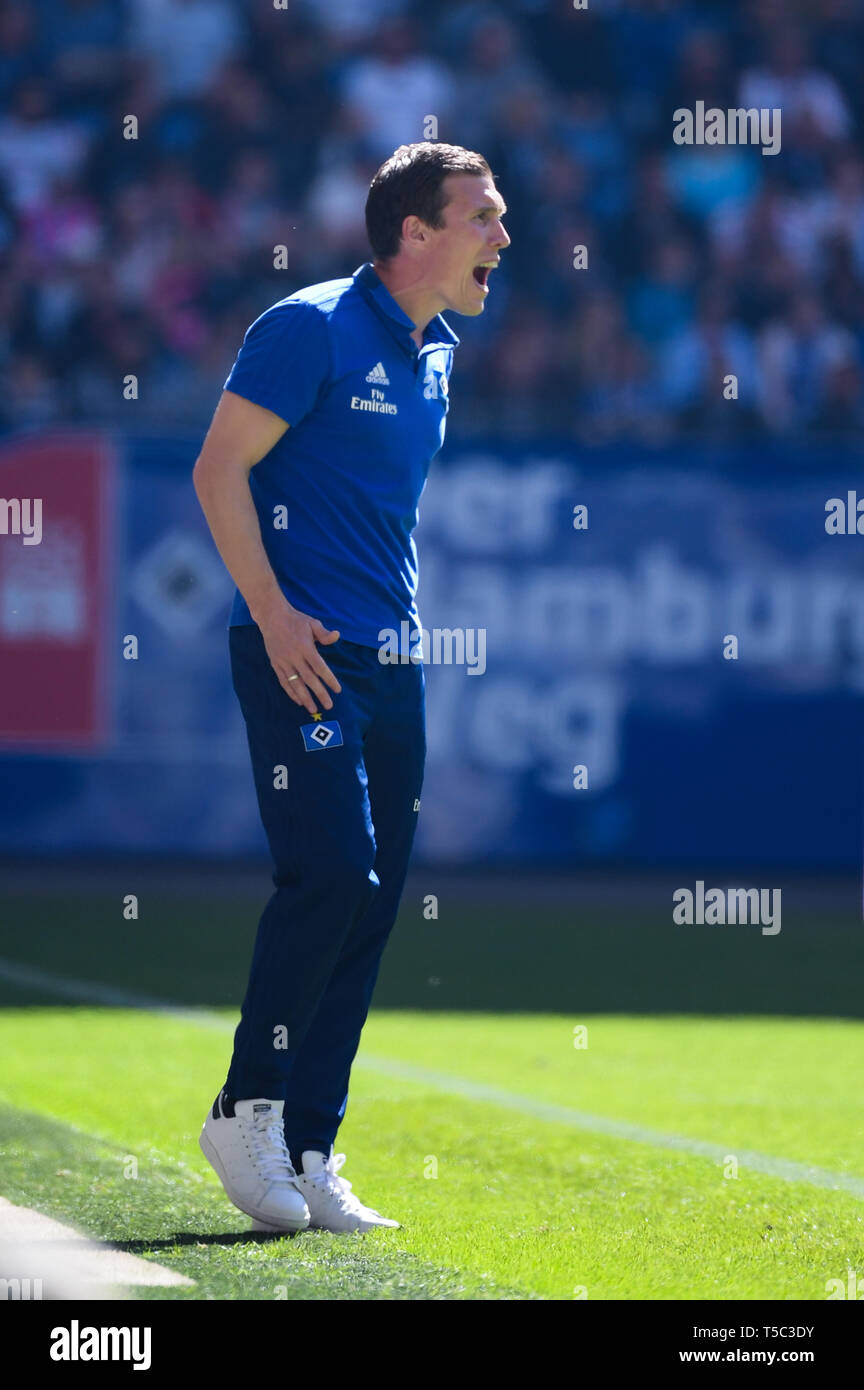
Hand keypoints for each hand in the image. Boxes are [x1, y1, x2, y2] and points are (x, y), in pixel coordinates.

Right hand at [256, 599, 341, 714]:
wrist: (272, 617)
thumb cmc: (296, 620)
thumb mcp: (312, 623)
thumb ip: (324, 634)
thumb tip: (336, 636)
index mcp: (305, 647)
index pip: (319, 667)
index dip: (329, 680)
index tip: (337, 690)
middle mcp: (294, 656)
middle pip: (309, 679)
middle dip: (319, 693)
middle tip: (329, 705)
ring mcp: (283, 662)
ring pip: (295, 683)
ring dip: (305, 697)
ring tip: (313, 709)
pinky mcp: (276, 664)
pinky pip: (284, 681)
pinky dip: (291, 692)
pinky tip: (298, 700)